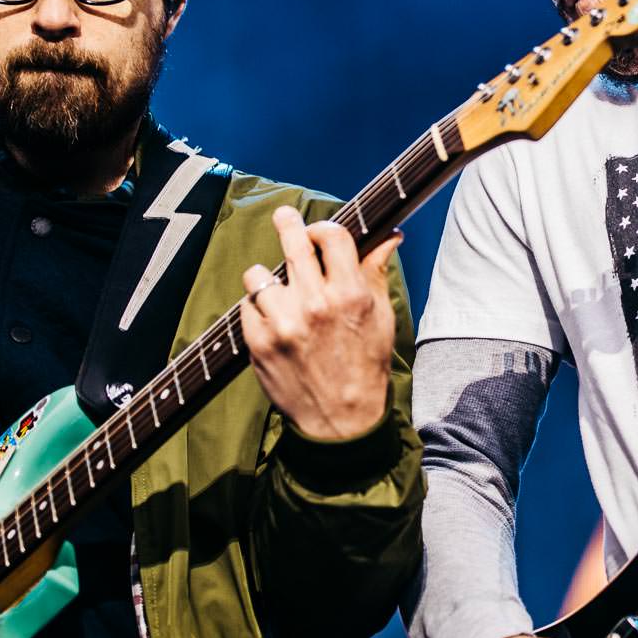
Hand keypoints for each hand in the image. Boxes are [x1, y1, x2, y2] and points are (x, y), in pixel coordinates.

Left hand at [239, 205, 401, 440]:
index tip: (317, 232)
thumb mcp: (381, 318)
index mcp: (350, 295)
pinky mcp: (259, 342)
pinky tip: (270, 319)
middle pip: (293, 243)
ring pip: (259, 274)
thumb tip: (390, 236)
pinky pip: (247, 306)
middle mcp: (316, 304)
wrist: (341, 420)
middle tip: (283, 217)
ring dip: (266, 276)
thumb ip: (376, 272)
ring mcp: (284, 323)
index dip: (323, 228)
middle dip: (287, 224)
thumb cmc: (365, 366)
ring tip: (275, 286)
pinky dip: (256, 308)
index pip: (332, 236)